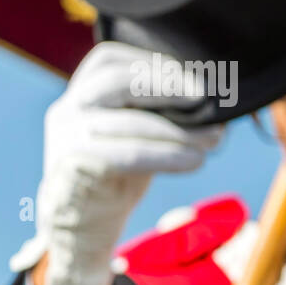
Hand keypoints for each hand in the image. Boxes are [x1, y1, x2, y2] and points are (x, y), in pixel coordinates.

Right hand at [9, 42, 224, 284]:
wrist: (82, 225)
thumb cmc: (117, 175)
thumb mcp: (137, 136)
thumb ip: (161, 114)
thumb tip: (217, 108)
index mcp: (81, 95)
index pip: (109, 59)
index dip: (152, 63)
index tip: (192, 79)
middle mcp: (69, 109)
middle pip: (119, 81)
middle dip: (169, 87)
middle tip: (206, 100)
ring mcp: (68, 137)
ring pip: (131, 122)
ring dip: (181, 130)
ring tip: (214, 138)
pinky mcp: (75, 167)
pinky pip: (129, 155)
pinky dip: (169, 155)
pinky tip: (196, 160)